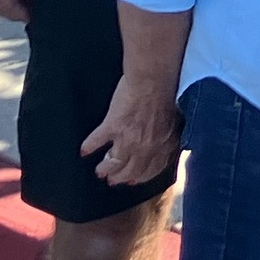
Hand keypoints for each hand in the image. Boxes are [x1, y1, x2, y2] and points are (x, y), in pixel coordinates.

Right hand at [83, 74, 180, 190]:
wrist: (153, 79)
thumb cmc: (166, 94)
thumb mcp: (175, 121)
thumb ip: (168, 137)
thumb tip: (166, 146)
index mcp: (162, 145)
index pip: (150, 171)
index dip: (140, 178)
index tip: (132, 180)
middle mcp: (145, 147)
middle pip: (130, 172)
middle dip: (120, 178)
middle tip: (112, 180)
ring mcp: (128, 138)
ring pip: (113, 163)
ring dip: (105, 169)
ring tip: (99, 171)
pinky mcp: (112, 126)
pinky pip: (97, 141)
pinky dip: (89, 147)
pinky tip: (84, 150)